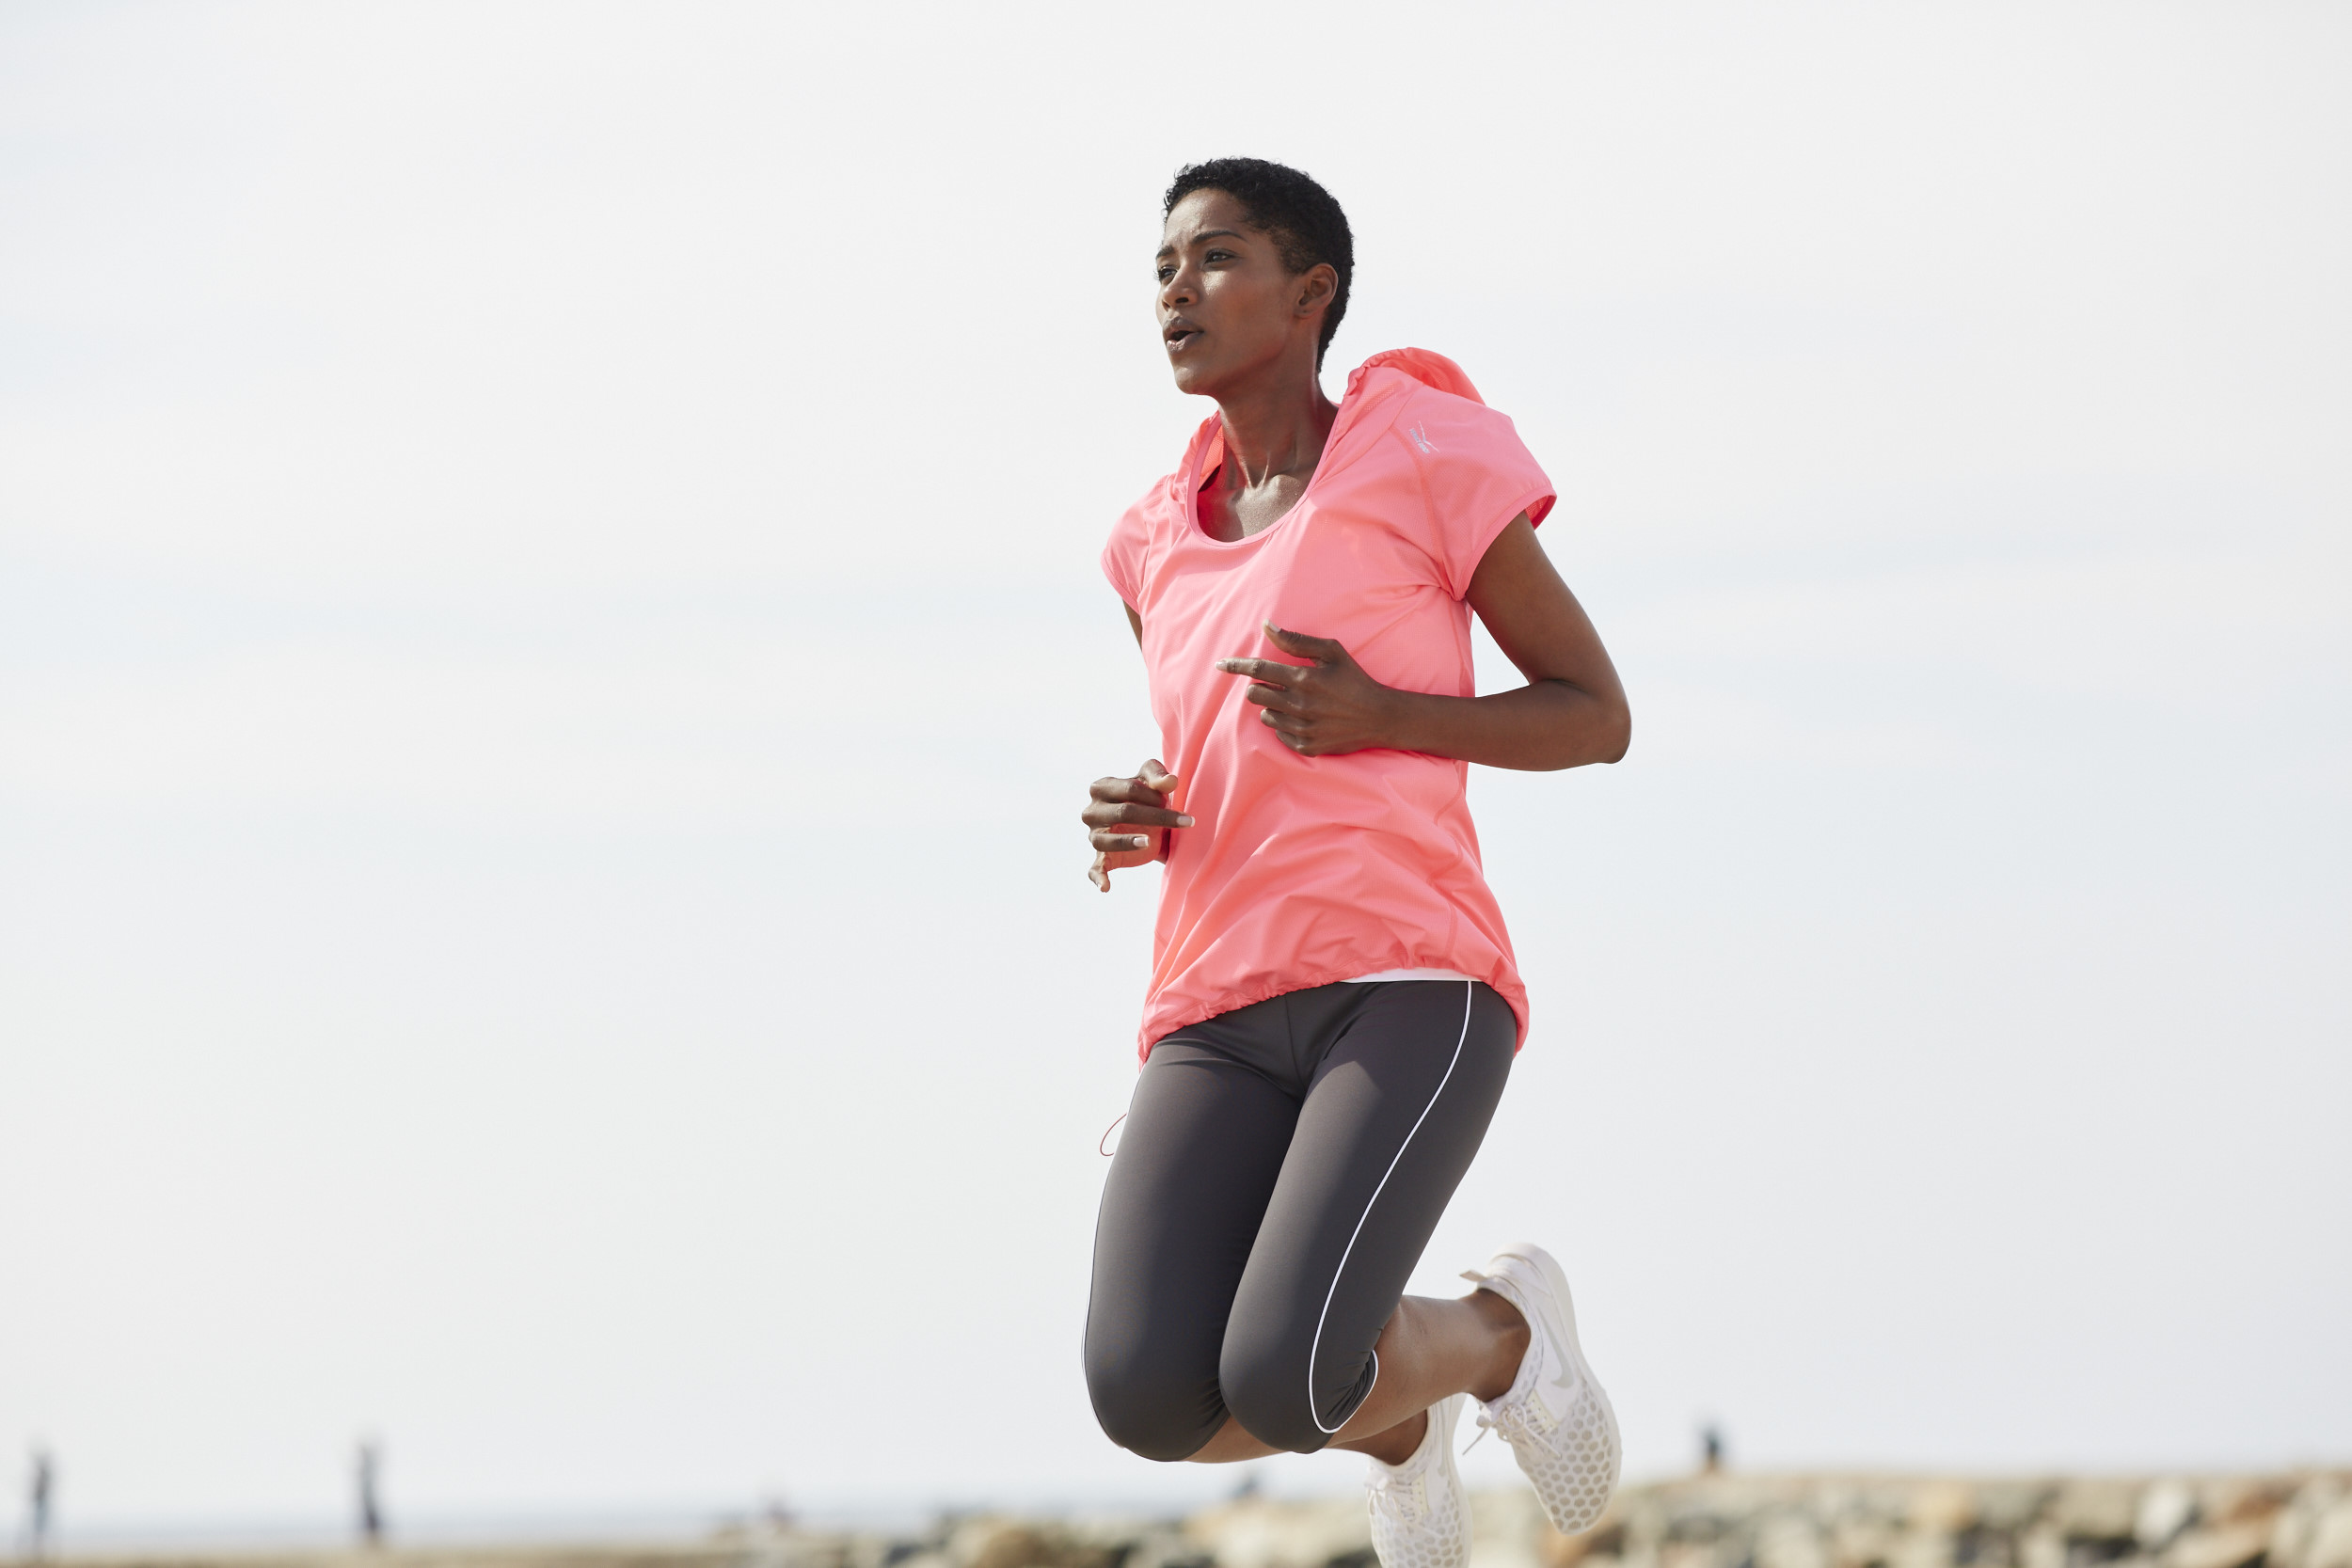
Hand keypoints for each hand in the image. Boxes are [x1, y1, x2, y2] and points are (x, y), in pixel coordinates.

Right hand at [1083, 759, 1193, 891]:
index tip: (1172, 798)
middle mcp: (1092, 811)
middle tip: (1186, 821)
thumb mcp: (1154, 781)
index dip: (1153, 793)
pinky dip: (1099, 878)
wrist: (1147, 821)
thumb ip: (1160, 776)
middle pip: (1122, 812)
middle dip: (1156, 816)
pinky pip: (1096, 868)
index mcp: (1102, 787)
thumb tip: (1171, 781)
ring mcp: (1094, 835)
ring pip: (1107, 840)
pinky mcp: (1101, 857)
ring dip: (1128, 842)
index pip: (1128, 788)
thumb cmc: (1148, 795)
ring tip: (1148, 842)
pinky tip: (1106, 887)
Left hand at [1215, 623, 1399, 755]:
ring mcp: (1302, 728)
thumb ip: (1296, 640)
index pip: (1258, 669)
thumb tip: (1266, 626)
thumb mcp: (1332, 652)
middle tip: (1276, 684)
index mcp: (1304, 679)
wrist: (1379, 718)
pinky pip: (1278, 734)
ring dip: (1272, 706)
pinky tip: (1304, 718)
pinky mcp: (1306, 746)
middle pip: (1255, 694)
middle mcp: (1300, 705)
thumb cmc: (1355, 679)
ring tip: (1295, 702)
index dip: (1236, 665)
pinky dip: (1284, 724)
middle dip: (1259, 686)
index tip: (1220, 664)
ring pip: (1265, 715)